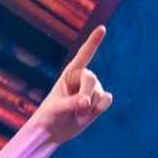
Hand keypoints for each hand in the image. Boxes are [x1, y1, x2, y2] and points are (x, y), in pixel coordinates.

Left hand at [29, 25, 112, 143]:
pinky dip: (98, 109)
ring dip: (89, 108)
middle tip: (78, 109)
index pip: (84, 55)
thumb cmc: (50, 115)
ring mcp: (93, 88)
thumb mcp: (56, 108)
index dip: (93, 41)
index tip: (102, 28)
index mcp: (70, 73)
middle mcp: (83, 78)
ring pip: (99, 94)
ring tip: (76, 114)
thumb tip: (87, 102)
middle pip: (92, 80)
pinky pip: (107, 100)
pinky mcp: (100, 100)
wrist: (54, 129)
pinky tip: (88, 114)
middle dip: (86, 95)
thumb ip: (71, 103)